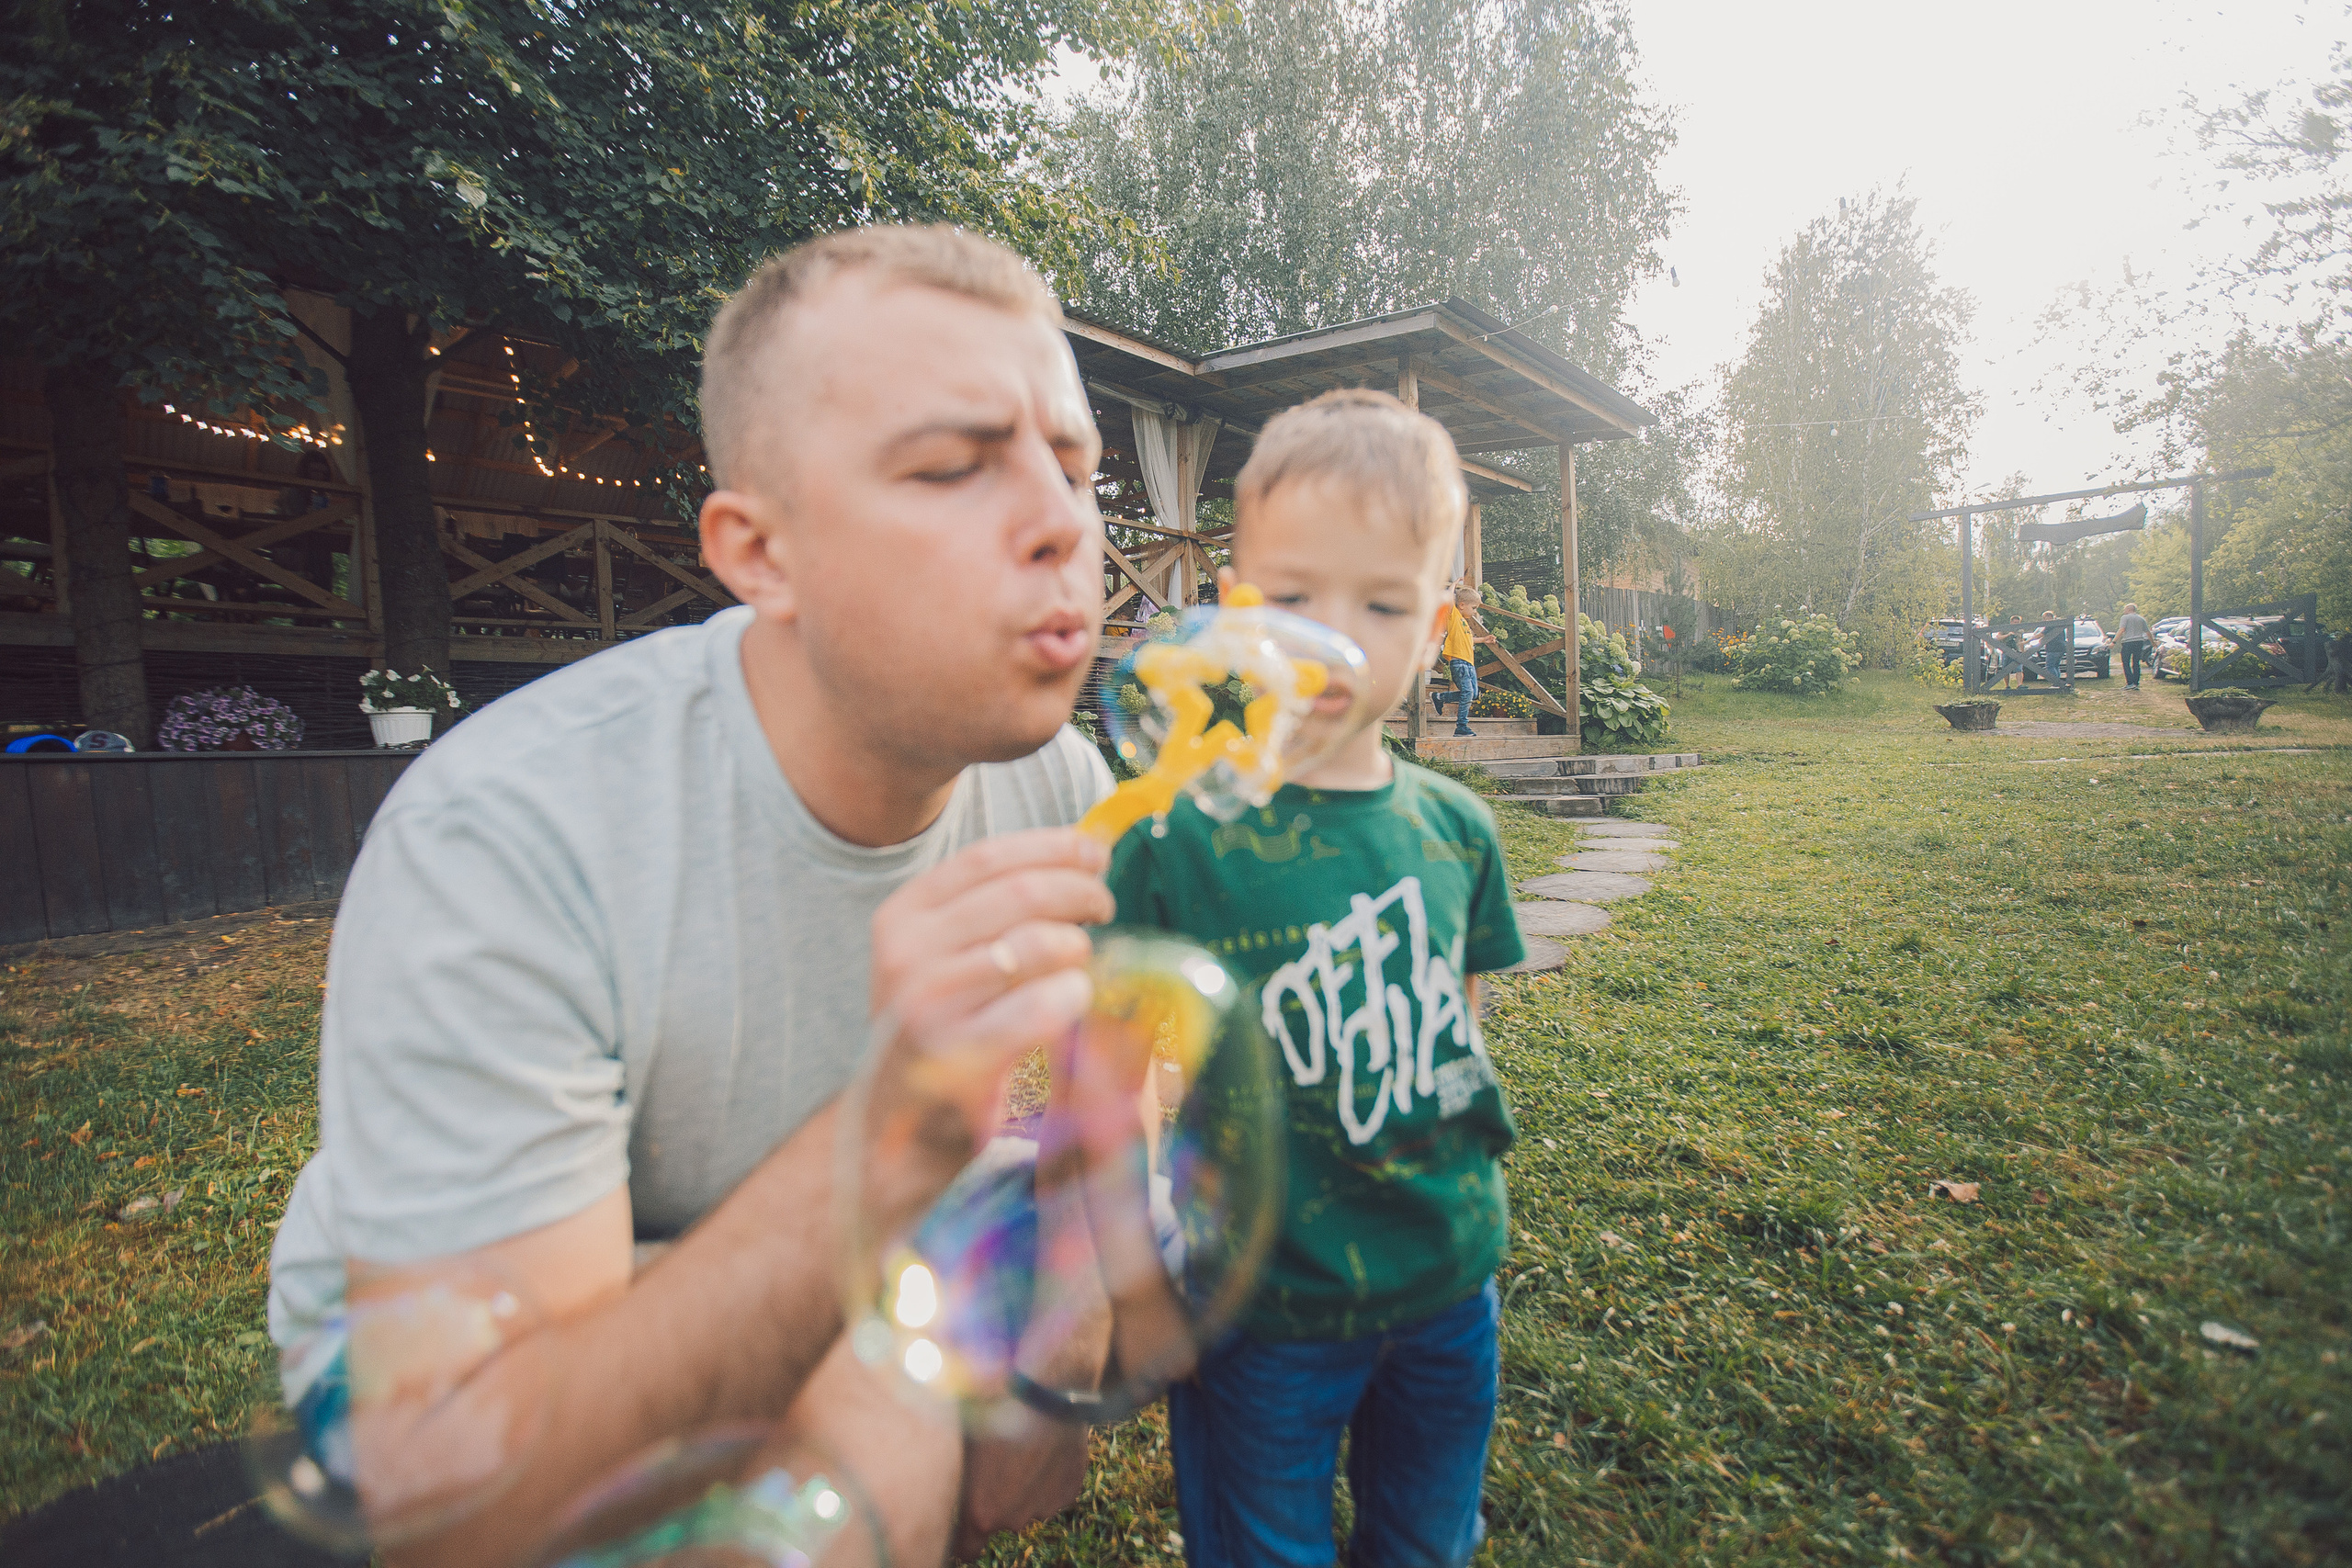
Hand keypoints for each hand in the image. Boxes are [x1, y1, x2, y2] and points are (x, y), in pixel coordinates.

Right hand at [861, 829, 1113, 1229]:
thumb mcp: (949, 953)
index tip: (1096, 853)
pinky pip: (1035, 1007)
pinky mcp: (956, 1054)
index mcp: (904, 915)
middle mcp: (907, 952)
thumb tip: (1083, 850)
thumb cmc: (946, 1024)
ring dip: (1079, 945)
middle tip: (1104, 906)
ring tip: (1085, 959)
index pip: (987, 857)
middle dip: (1079, 891)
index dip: (1052, 847)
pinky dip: (1071, 994)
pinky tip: (1078, 996)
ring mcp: (927, 1004)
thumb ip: (998, 905)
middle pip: (1019, 894)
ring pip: (1036, 944)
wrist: (899, 1119)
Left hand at [952, 1421, 1088, 1561]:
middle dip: (997, 1500)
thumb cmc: (992, 1413)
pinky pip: (1053, 1490)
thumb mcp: (959, 1443)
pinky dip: (1049, 1477)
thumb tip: (940, 1475)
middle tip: (997, 1462)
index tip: (963, 1523)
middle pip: (1000, 1519)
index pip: (967, 1549)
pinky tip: (1044, 1446)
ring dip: (1024, 1487)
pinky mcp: (1069, 1491)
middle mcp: (1012, 1519)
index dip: (964, 1538)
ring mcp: (1044, 1507)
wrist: (1046, 1392)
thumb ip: (954, 1473)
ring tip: (1022, 1448)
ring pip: (1028, 1505)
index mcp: (980, 1513)